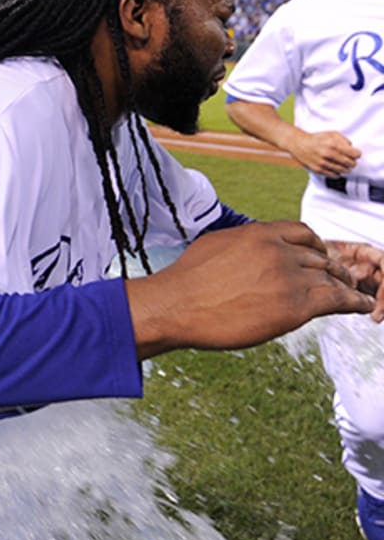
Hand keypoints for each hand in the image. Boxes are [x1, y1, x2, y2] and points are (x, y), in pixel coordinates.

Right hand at [127, 220, 379, 358]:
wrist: (176, 305)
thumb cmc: (187, 280)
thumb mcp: (216, 245)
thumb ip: (243, 244)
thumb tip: (251, 250)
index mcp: (259, 233)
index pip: (303, 233)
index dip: (317, 246)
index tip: (322, 256)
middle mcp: (279, 250)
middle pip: (320, 257)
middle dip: (334, 269)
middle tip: (342, 279)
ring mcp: (289, 277)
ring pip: (331, 278)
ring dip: (347, 287)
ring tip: (357, 295)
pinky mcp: (295, 306)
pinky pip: (338, 300)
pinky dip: (355, 302)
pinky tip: (363, 306)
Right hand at [286, 128, 359, 176]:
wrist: (299, 144)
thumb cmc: (316, 139)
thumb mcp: (331, 134)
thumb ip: (344, 140)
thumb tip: (351, 148)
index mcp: (333, 144)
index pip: (354, 154)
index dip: (357, 155)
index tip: (356, 155)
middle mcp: (328, 154)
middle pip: (350, 163)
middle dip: (352, 163)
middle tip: (350, 161)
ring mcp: (323, 163)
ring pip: (343, 170)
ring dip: (346, 169)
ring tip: (344, 166)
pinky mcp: (318, 169)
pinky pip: (334, 175)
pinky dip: (337, 173)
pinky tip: (336, 169)